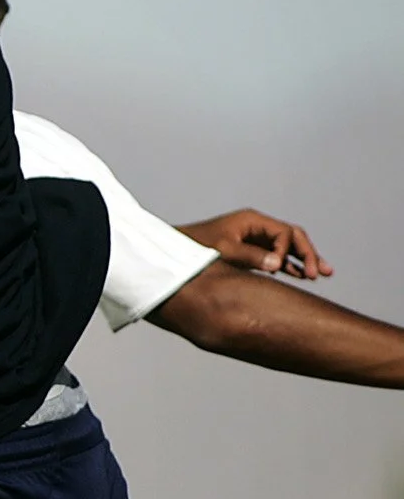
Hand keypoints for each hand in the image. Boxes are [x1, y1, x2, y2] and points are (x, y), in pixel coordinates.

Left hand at [177, 208, 331, 279]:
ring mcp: (255, 239)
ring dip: (304, 260)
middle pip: (292, 237)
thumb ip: (250, 256)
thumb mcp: (223, 250)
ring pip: (288, 248)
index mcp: (252, 221)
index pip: (283, 232)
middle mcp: (256, 227)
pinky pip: (276, 257)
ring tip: (323, 274)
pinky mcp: (251, 252)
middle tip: (320, 272)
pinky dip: (289, 266)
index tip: (280, 268)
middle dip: (308, 253)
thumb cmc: (196, 247)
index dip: (288, 250)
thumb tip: (277, 264)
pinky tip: (301, 277)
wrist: (176, 252)